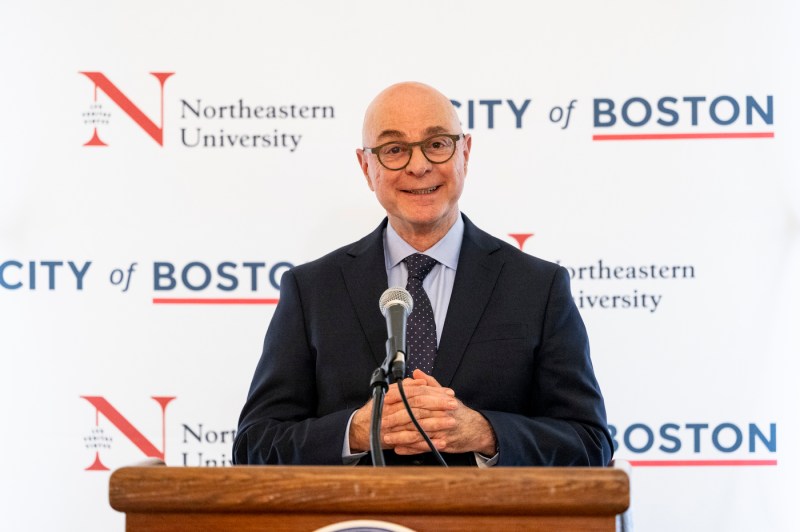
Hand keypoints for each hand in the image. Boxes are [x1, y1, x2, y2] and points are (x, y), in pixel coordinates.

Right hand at [347, 374, 453, 452]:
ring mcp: (392, 426)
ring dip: (436, 424)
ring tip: (451, 422)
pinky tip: (440, 442)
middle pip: (418, 406)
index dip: (433, 392)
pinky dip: (428, 442)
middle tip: (453, 405)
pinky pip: (414, 442)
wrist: (362, 429)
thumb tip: (420, 380)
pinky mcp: (394, 440)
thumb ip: (406, 387)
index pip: (416, 392)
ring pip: (417, 424)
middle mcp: (391, 409)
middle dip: (438, 406)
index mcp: (392, 396)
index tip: (448, 393)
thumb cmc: (378, 410)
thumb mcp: (390, 394)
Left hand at [382, 370, 497, 455]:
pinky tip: (399, 448)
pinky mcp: (443, 444)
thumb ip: (430, 384)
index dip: (401, 397)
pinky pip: (424, 447)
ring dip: (401, 435)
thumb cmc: (459, 412)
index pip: (417, 395)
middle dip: (397, 417)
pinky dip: (411, 448)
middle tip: (382, 420)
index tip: (386, 398)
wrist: (477, 430)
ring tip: (386, 436)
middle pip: (416, 414)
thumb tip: (417, 372)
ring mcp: (442, 430)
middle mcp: (441, 414)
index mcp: (440, 400)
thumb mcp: (446, 395)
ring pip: (419, 432)